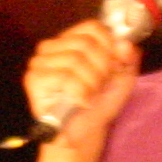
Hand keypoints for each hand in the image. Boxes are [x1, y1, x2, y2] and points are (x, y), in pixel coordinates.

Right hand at [24, 20, 140, 161]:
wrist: (84, 134)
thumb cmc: (99, 104)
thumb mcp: (123, 77)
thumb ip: (128, 57)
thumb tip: (125, 43)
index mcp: (71, 41)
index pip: (92, 27)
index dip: (109, 47)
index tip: (113, 67)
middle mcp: (52, 47)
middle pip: (86, 43)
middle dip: (101, 69)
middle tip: (98, 88)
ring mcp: (40, 62)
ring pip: (76, 59)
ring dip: (90, 84)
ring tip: (87, 97)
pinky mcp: (34, 78)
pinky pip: (64, 76)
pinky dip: (78, 92)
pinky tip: (78, 102)